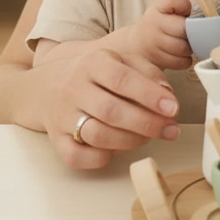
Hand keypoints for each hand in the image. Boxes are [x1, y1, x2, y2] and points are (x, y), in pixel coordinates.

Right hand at [40, 48, 180, 169]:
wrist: (45, 87)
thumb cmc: (94, 75)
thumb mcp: (119, 61)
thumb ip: (147, 71)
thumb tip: (167, 93)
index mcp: (93, 62)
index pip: (123, 79)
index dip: (150, 95)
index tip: (173, 108)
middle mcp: (74, 87)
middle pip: (111, 111)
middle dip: (147, 124)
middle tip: (171, 131)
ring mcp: (62, 115)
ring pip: (97, 135)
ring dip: (129, 141)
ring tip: (147, 138)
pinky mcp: (56, 139)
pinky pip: (77, 156)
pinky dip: (100, 158)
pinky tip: (116, 150)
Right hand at [125, 0, 194, 70]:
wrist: (136, 45)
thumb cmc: (159, 24)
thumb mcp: (166, 9)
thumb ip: (181, 7)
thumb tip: (202, 19)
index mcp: (157, 7)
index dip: (184, 6)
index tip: (184, 13)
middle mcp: (152, 23)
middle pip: (183, 29)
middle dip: (191, 33)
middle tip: (190, 34)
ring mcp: (152, 44)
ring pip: (184, 48)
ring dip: (189, 48)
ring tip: (185, 44)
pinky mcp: (155, 62)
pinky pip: (181, 62)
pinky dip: (185, 60)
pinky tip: (180, 55)